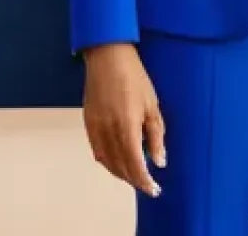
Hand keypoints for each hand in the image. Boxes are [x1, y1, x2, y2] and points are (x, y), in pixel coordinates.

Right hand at [82, 42, 164, 197]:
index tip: (154, 189)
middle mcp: (108, 131)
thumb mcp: (152, 105)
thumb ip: (155, 135)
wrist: (108, 57)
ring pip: (106, 162)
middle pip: (120, 167)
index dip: (144, 181)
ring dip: (120, 173)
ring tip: (133, 175)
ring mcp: (95, 127)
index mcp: (127, 126)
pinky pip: (96, 150)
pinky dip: (107, 161)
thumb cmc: (134, 77)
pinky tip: (116, 161)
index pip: (135, 165)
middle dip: (134, 180)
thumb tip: (160, 161)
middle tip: (147, 185)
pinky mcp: (88, 122)